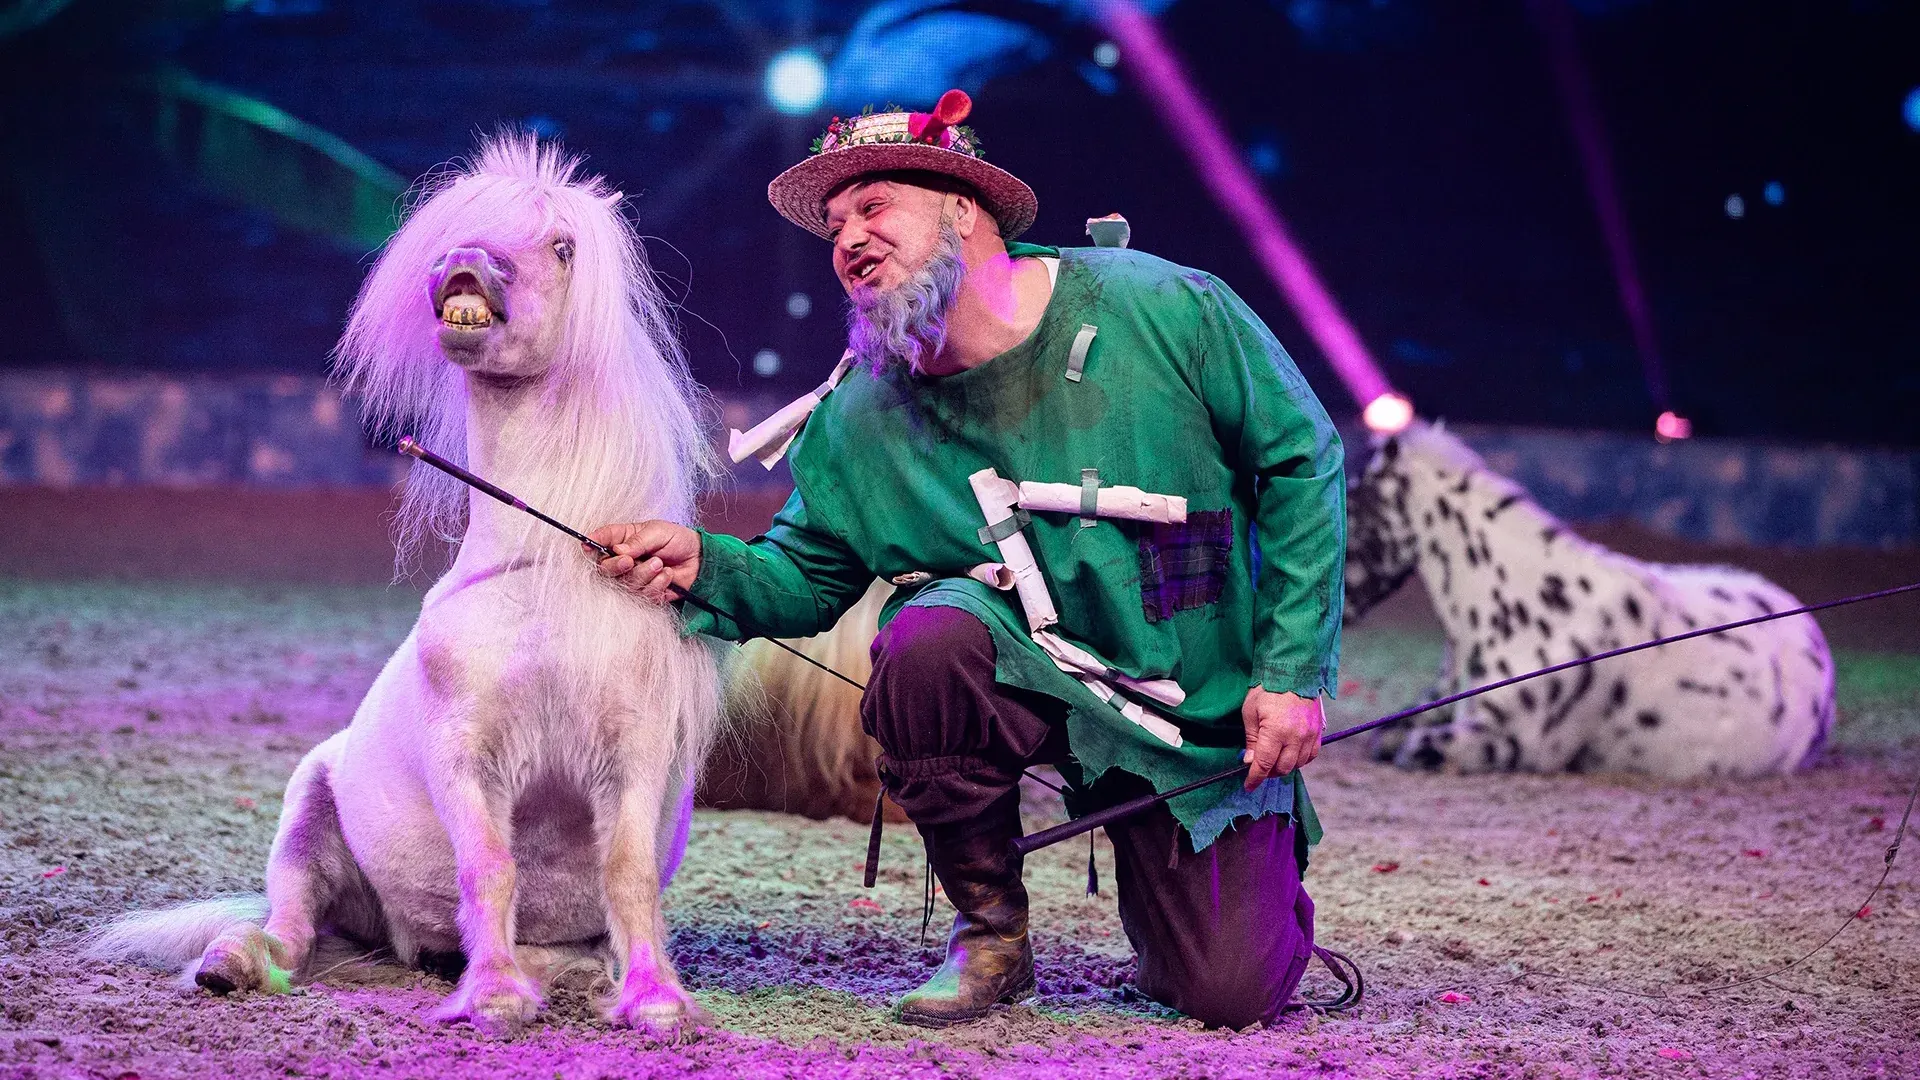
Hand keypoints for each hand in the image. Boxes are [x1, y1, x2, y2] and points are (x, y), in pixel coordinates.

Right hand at [585, 521, 700, 602]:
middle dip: (616, 566)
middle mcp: (624, 560)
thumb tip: (618, 551)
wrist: (699, 559)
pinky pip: (643, 595)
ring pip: (625, 584)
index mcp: (623, 540)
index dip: (591, 543)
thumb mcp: (658, 532)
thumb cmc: (676, 540)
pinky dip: (657, 586)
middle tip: (631, 561)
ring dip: (643, 575)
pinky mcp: (646, 593)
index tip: (588, 546)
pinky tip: (668, 575)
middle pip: (604, 569)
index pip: (600, 540)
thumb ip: (638, 542)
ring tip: (660, 564)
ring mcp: (633, 578)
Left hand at [1240, 688, 1324, 788]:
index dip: (1255, 778)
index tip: (1248, 786)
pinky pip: (1311, 755)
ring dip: (1284, 766)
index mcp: (1276, 732)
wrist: (1294, 670)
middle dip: (1269, 773)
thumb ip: (1252, 740)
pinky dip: (1300, 759)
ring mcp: (1310, 735)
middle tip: (1259, 768)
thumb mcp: (1250, 712)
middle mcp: (1296, 737)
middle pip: (1283, 768)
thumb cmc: (1267, 689)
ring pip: (1298, 764)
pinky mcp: (1318, 731)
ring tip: (1273, 760)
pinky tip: (1290, 754)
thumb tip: (1250, 762)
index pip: (1264, 764)